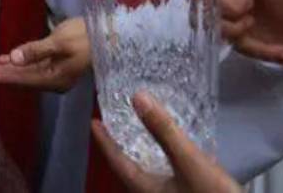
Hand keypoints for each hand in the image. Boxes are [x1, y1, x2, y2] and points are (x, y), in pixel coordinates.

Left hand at [0, 17, 89, 92]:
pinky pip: (32, 68)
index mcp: (55, 78)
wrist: (110, 35)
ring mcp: (55, 74)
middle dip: (0, 74)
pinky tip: (6, 60)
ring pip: (25, 74)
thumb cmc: (86, 37)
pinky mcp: (56, 65)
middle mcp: (53, 80)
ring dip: (7, 70)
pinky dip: (18, 64)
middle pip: (22, 79)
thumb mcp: (60, 42)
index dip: (1, 75)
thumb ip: (36, 50)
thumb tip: (13, 58)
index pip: (22, 79)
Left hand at [91, 92, 241, 192]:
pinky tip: (181, 155)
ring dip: (147, 154)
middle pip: (131, 169)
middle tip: (116, 126)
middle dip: (124, 147)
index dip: (105, 141)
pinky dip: (168, 162)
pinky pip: (171, 179)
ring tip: (145, 136)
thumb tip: (137, 98)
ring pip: (152, 175)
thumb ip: (164, 131)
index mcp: (145, 188)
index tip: (94, 123)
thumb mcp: (188, 162)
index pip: (117, 161)